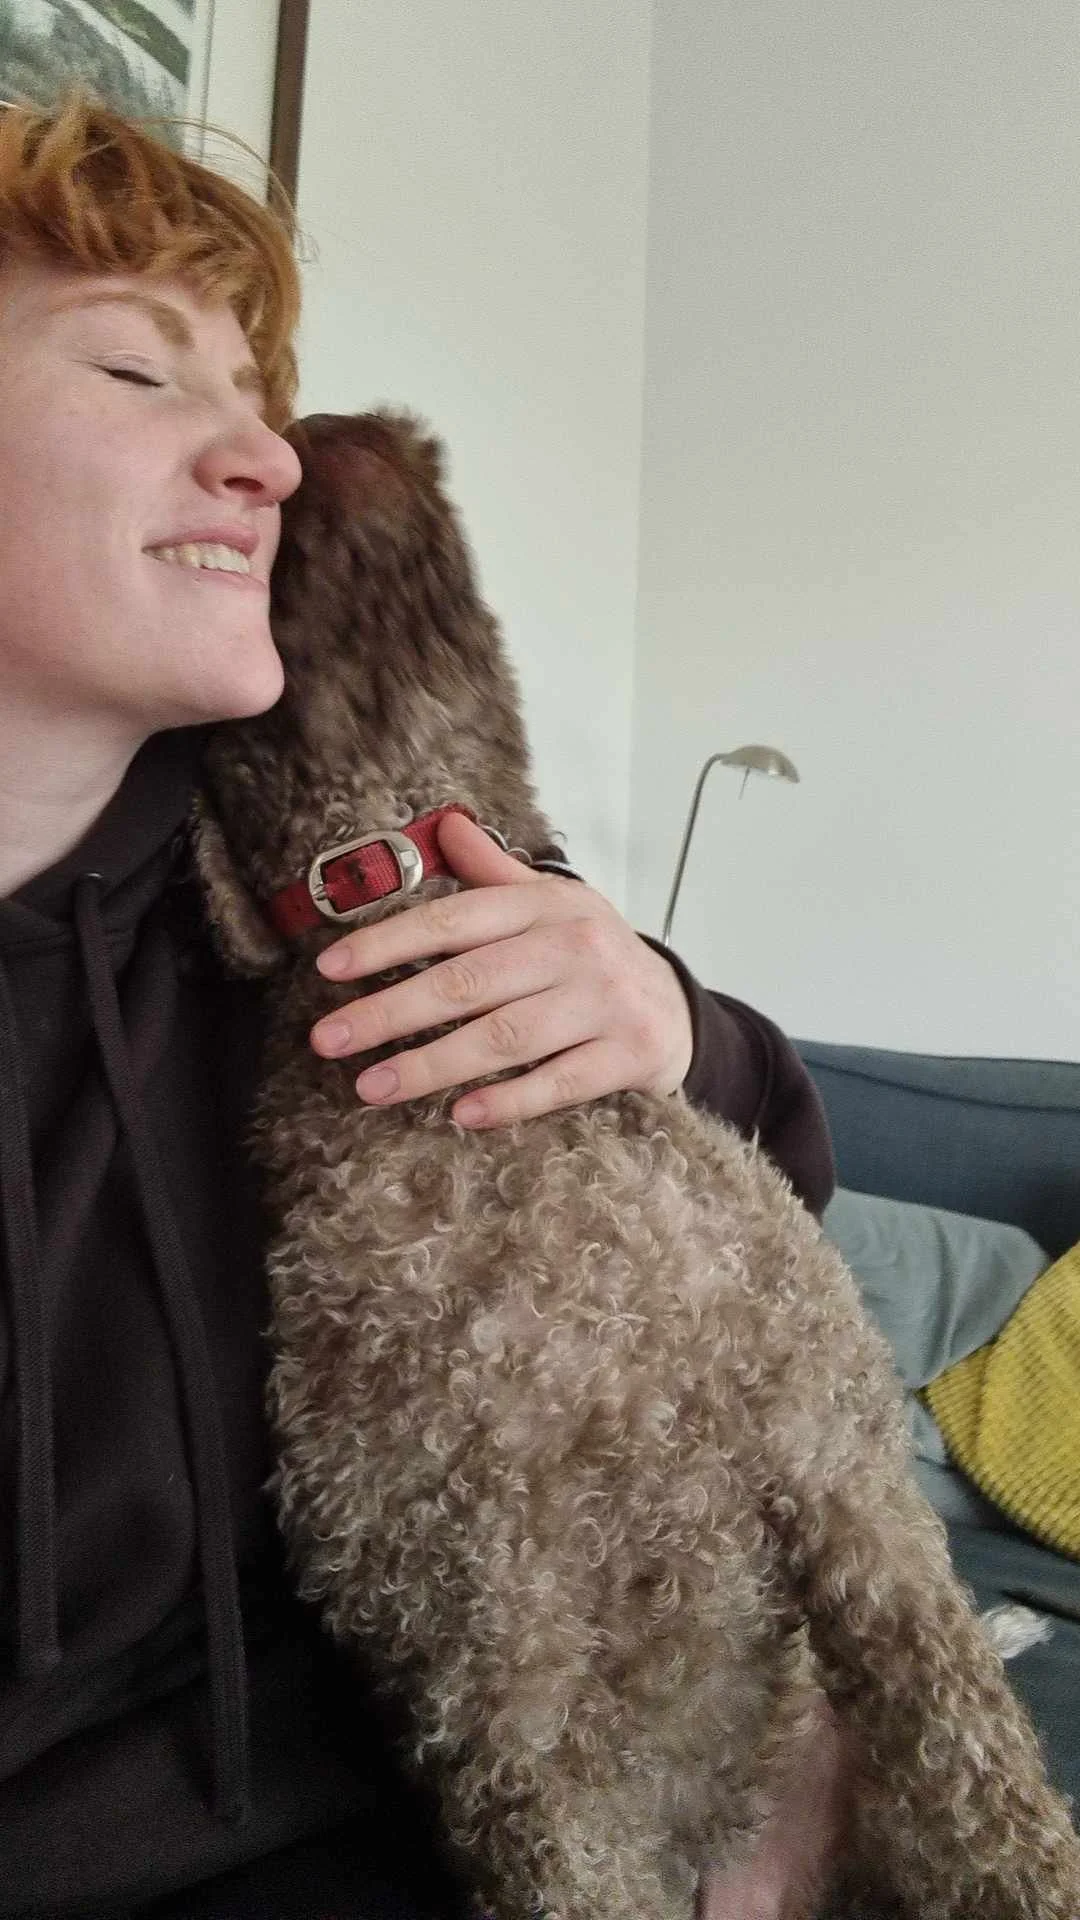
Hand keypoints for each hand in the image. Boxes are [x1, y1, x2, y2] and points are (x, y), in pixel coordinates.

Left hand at [309, 810, 693, 1127]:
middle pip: (467, 983)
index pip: (453, 922)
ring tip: (372, 1088)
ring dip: (432, 1065)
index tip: (330, 968)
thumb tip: (446, 825)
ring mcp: (604, 1003)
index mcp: (545, 906)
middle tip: (330, 1040)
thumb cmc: (594, 957)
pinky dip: (509, 1101)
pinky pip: (559, 1082)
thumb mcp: (551, 905)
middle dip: (390, 1012)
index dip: (387, 943)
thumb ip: (495, 873)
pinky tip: (461, 1114)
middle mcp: (575, 948)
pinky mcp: (627, 1054)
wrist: (677, 1011)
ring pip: (504, 1037)